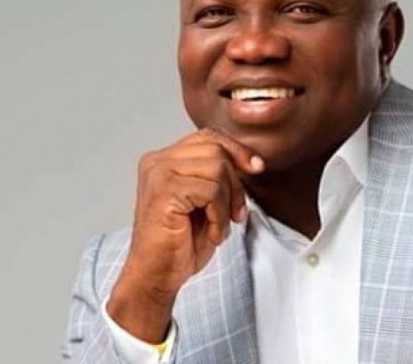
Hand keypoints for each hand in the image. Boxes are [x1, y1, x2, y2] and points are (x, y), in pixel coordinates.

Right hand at [106, 128, 263, 342]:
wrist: (156, 275)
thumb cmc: (180, 242)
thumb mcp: (206, 201)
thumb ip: (218, 175)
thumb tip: (251, 160)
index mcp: (164, 159)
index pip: (208, 137)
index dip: (236, 150)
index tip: (256, 167)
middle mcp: (157, 161)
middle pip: (216, 150)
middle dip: (235, 184)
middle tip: (235, 214)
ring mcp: (158, 174)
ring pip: (217, 168)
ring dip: (227, 202)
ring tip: (218, 226)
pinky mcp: (164, 192)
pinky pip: (211, 191)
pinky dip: (219, 215)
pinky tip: (211, 232)